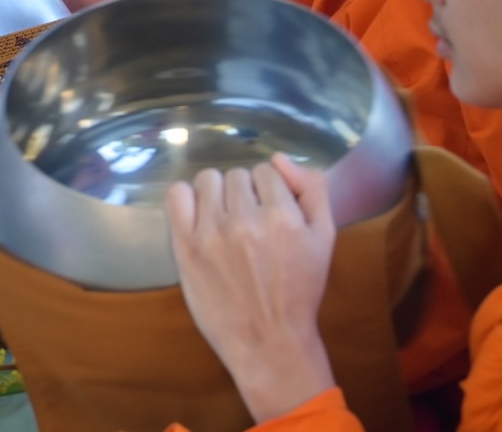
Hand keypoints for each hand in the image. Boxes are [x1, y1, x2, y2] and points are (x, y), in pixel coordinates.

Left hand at [166, 156, 337, 422]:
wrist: (270, 342)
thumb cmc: (299, 292)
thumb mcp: (324, 239)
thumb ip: (312, 190)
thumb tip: (279, 159)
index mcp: (284, 218)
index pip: (267, 172)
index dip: (269, 191)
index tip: (269, 215)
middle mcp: (246, 221)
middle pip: (237, 176)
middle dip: (244, 195)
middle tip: (249, 225)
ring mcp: (212, 233)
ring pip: (208, 181)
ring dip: (217, 196)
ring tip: (225, 223)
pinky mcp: (185, 247)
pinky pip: (177, 195)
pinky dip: (186, 199)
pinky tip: (198, 217)